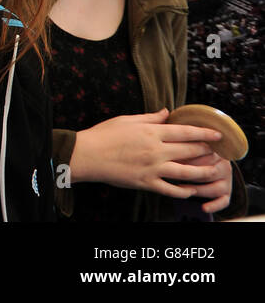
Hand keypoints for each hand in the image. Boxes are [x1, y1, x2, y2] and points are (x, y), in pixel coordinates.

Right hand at [70, 110, 222, 197]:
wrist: (86, 155)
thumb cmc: (103, 135)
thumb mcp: (126, 120)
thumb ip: (149, 117)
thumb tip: (167, 112)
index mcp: (150, 132)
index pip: (185, 131)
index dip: (204, 133)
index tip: (217, 134)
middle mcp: (155, 150)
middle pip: (189, 150)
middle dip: (207, 150)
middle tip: (217, 152)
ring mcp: (152, 168)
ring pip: (186, 172)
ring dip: (203, 172)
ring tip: (214, 172)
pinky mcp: (146, 182)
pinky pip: (170, 189)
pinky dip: (183, 191)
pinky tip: (191, 189)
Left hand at [176, 152, 232, 213]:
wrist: (201, 163)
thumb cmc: (188, 152)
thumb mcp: (186, 146)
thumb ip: (182, 146)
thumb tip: (171, 148)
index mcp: (216, 151)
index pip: (204, 155)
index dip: (187, 158)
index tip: (172, 159)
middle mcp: (224, 166)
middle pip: (210, 172)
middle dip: (191, 174)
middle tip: (173, 173)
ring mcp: (227, 180)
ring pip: (215, 188)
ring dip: (198, 190)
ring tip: (180, 187)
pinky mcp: (226, 193)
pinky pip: (223, 201)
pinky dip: (214, 206)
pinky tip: (203, 208)